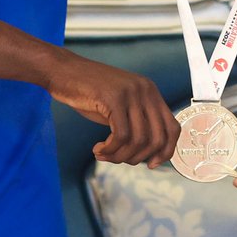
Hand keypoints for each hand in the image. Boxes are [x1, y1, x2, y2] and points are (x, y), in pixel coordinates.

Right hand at [47, 49, 179, 167]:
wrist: (64, 71)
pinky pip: (121, 136)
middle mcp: (146, 90)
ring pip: (138, 140)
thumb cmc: (89, 92)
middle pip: (158, 138)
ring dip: (119, 156)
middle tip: (117, 159)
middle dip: (138, 158)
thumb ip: (136, 122)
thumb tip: (148, 153)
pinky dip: (110, 150)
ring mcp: (131, 93)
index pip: (173, 128)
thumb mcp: (120, 106)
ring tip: (103, 155)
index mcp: (151, 92)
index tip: (151, 165)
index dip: (166, 151)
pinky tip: (97, 149)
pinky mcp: (114, 98)